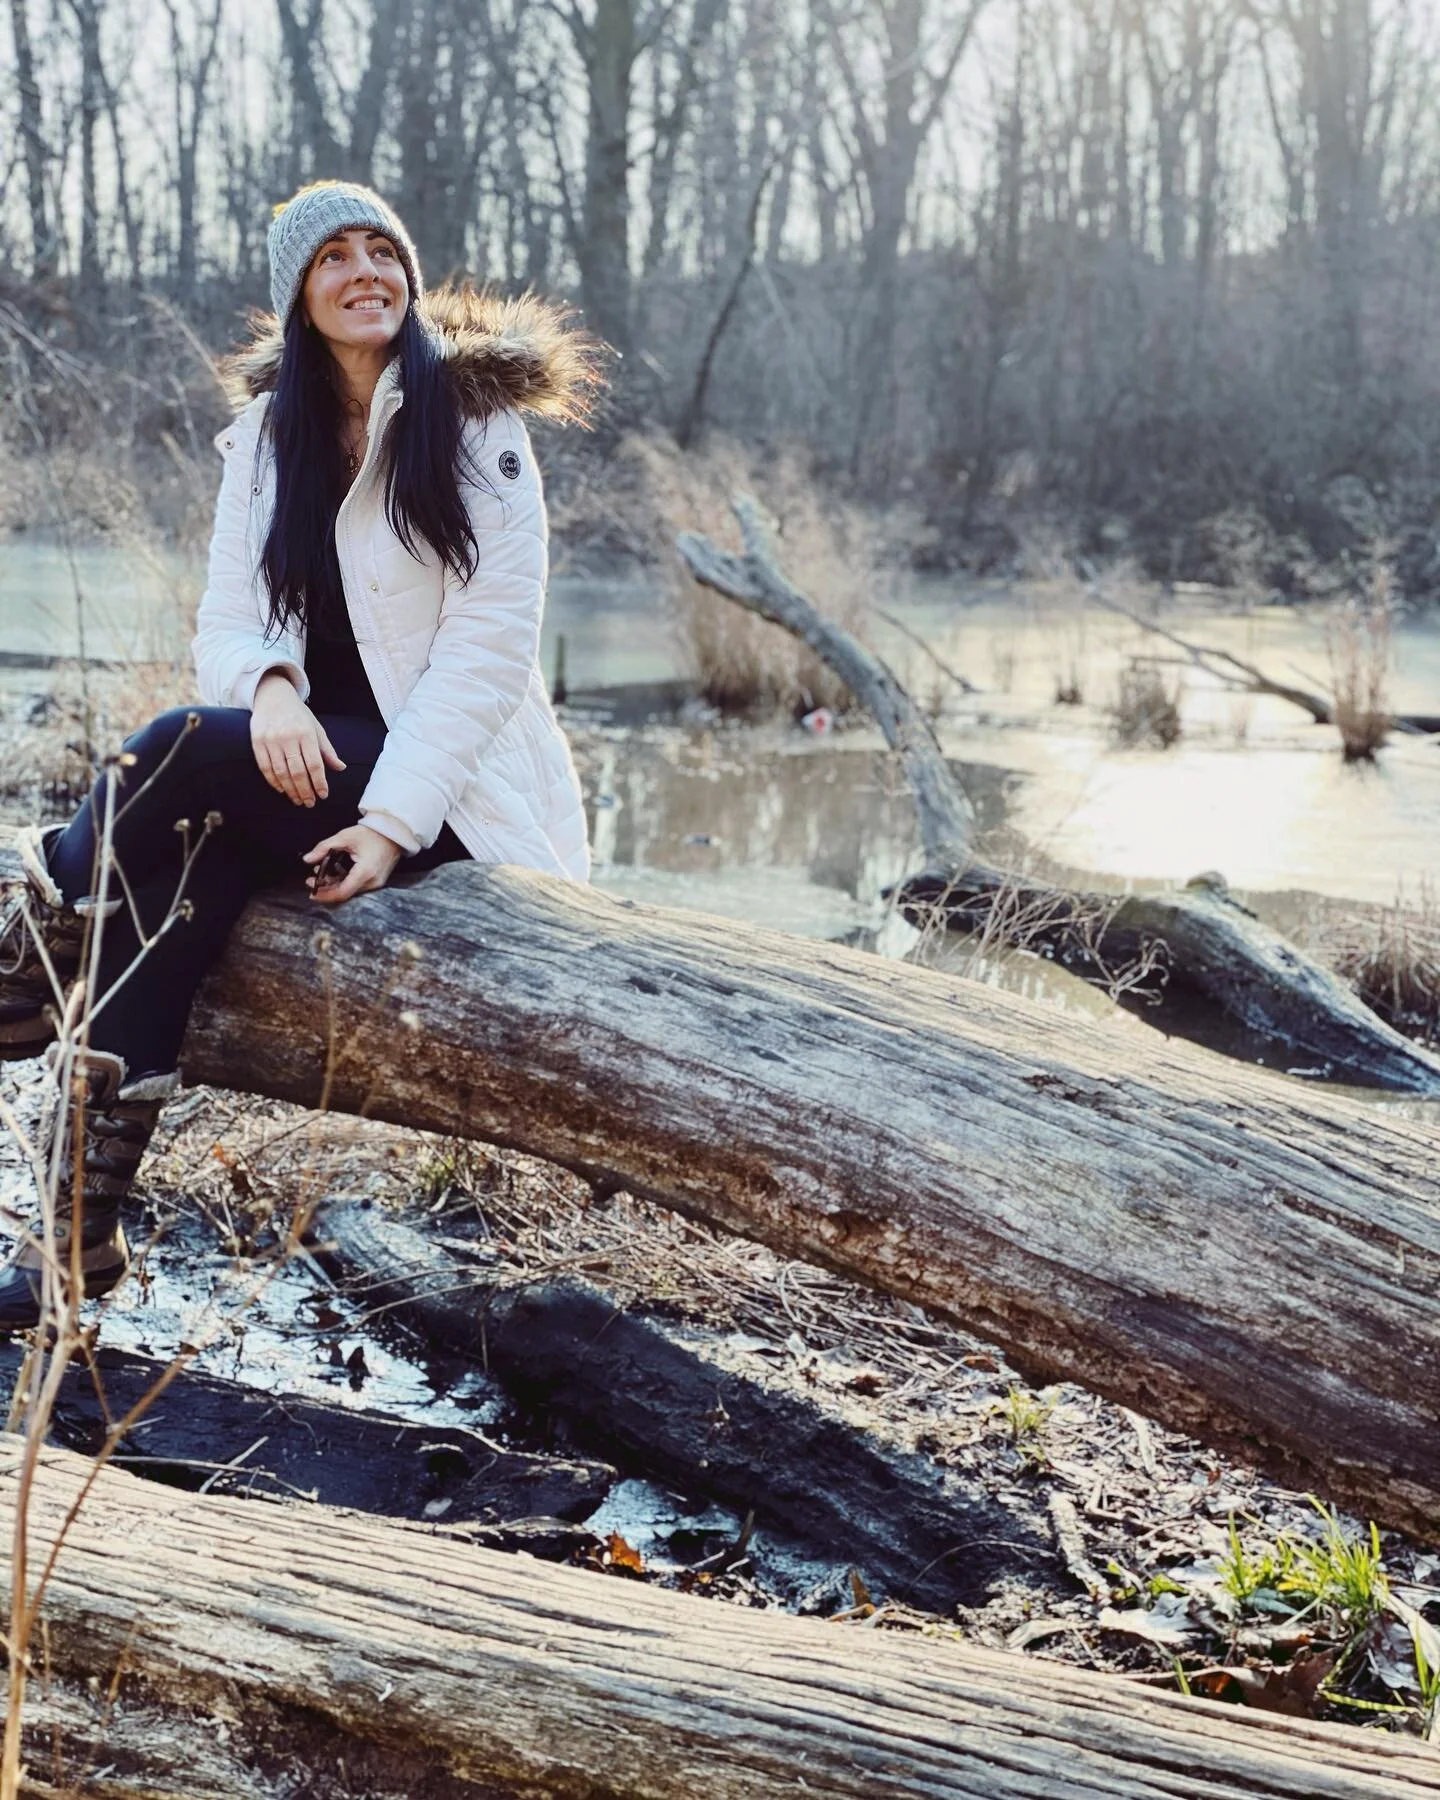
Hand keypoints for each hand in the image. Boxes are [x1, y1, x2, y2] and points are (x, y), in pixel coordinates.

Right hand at [251, 671, 345, 806]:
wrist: (273, 696)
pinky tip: (282, 790)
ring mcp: (271, 739)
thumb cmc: (298, 715)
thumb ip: (327, 750)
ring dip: (290, 790)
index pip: (314, 764)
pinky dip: (274, 781)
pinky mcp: (257, 741)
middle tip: (310, 803)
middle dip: (305, 791)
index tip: (323, 795)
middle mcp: (288, 737)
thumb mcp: (316, 728)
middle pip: (297, 771)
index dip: (319, 782)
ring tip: (297, 800)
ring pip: (280, 772)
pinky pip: (265, 767)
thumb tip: (341, 768)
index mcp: (306, 734)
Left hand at [303, 824, 402, 904]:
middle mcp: (372, 881)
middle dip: (326, 889)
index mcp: (365, 871)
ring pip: (350, 891)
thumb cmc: (372, 833)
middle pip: (345, 893)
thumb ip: (324, 847)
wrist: (394, 833)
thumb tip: (307, 858)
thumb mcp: (345, 836)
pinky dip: (344, 882)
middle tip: (312, 880)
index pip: (342, 892)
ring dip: (334, 885)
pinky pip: (357, 886)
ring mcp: (376, 883)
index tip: (312, 891)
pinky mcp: (377, 881)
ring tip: (322, 873)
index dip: (325, 895)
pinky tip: (335, 872)